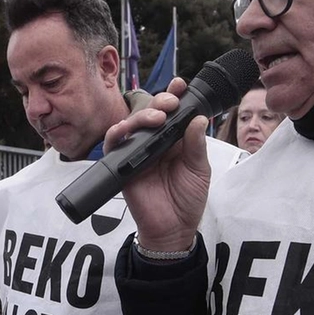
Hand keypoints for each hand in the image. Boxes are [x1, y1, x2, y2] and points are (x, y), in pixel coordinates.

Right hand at [104, 78, 209, 251]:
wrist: (173, 229)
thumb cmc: (187, 199)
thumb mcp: (199, 170)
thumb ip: (196, 144)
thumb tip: (198, 118)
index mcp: (175, 140)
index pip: (174, 112)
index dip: (174, 96)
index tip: (180, 85)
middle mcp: (155, 142)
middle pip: (151, 112)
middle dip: (159, 102)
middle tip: (169, 104)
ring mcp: (138, 152)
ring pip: (132, 124)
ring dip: (141, 115)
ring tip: (156, 117)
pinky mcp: (123, 165)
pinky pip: (114, 145)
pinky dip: (116, 134)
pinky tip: (125, 129)